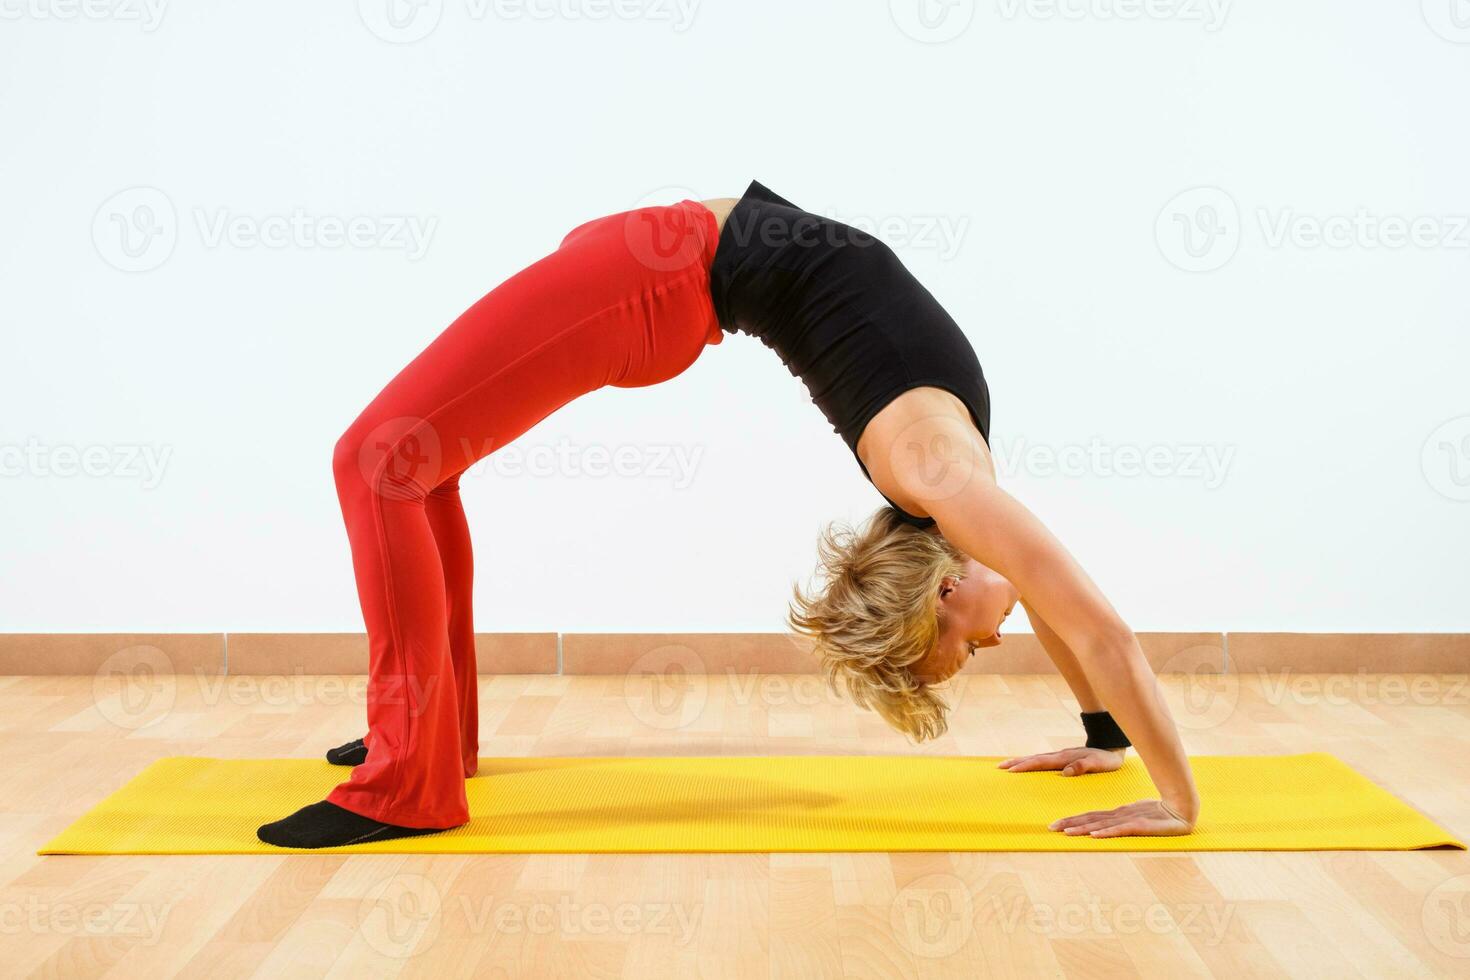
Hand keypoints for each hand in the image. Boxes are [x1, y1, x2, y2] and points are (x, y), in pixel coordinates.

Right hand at [998, 746, 1124, 775]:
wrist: (1112, 747)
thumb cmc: (1107, 759)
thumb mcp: (1099, 764)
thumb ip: (1082, 767)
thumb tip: (1065, 773)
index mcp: (1065, 758)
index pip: (1041, 762)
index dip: (1026, 766)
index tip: (1011, 771)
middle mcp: (1060, 755)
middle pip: (1034, 758)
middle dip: (1016, 762)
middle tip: (999, 767)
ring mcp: (1060, 755)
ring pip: (1036, 758)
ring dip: (1021, 761)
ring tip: (1006, 765)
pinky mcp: (1063, 758)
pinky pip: (1042, 760)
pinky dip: (1031, 762)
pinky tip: (1027, 764)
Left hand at [1049, 799, 1195, 837]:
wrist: (1183, 808)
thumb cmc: (1159, 815)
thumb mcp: (1135, 818)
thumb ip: (1120, 823)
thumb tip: (1100, 829)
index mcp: (1117, 813)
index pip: (1090, 816)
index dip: (1072, 820)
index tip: (1054, 825)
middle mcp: (1119, 815)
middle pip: (1091, 819)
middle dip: (1070, 824)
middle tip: (1050, 828)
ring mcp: (1130, 820)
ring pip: (1102, 825)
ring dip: (1083, 829)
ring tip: (1066, 833)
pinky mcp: (1141, 826)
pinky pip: (1121, 830)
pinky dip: (1107, 833)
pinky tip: (1095, 836)